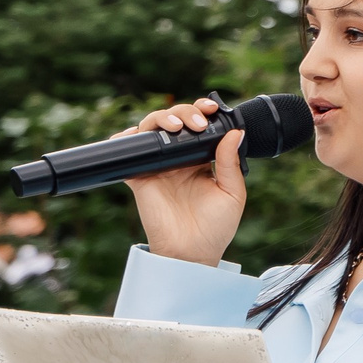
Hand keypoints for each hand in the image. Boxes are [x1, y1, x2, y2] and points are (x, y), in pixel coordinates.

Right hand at [122, 98, 245, 265]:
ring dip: (161, 119)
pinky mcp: (139, 176)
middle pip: (175, 120)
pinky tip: (138, 134)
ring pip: (151, 129)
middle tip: (197, 124)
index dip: (202, 111)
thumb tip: (235, 132)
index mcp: (202, 160)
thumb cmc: (215, 228)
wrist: (191, 253)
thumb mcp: (232, 193)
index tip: (211, 109)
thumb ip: (231, 163)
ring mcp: (157, 166)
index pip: (199, 126)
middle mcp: (178, 159)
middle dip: (184, 112)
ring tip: (176, 127)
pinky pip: (128, 152)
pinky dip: (126, 137)